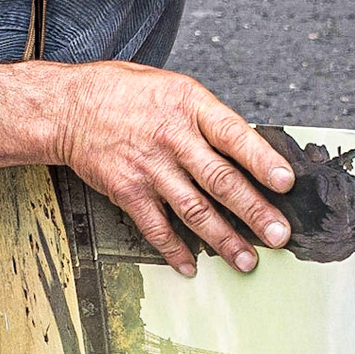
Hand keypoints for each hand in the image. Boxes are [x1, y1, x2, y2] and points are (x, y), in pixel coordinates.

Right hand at [62, 62, 294, 275]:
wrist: (68, 107)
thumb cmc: (126, 93)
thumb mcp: (175, 87)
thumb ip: (209, 117)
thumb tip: (249, 149)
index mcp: (190, 105)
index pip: (234, 134)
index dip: (262, 159)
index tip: (286, 182)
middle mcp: (172, 137)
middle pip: (221, 180)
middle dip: (254, 211)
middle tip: (279, 235)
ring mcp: (150, 167)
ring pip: (194, 209)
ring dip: (224, 239)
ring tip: (247, 259)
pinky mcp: (127, 190)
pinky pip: (156, 226)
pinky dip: (174, 250)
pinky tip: (191, 265)